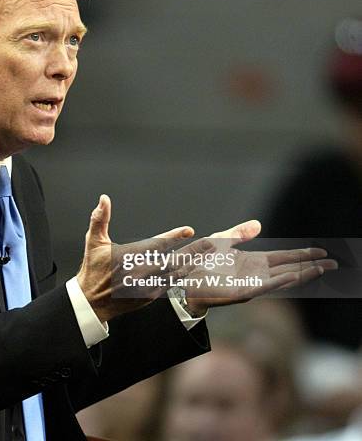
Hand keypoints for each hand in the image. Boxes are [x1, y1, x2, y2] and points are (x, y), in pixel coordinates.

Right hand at [76, 195, 212, 322]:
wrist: (92, 302)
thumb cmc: (93, 269)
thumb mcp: (93, 242)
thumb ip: (100, 219)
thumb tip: (104, 199)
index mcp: (129, 257)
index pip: (157, 245)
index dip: (174, 237)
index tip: (189, 230)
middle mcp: (142, 272)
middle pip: (174, 261)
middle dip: (194, 251)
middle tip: (211, 243)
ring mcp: (148, 286)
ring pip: (176, 274)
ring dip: (192, 263)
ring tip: (208, 254)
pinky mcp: (152, 295)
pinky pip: (173, 284)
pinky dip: (184, 275)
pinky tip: (193, 268)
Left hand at [182, 221, 337, 315]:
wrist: (182, 280)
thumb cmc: (200, 263)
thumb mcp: (221, 242)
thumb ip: (239, 233)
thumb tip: (259, 224)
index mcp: (254, 262)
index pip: (285, 258)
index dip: (303, 255)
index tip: (322, 252)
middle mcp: (256, 274)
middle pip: (290, 269)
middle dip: (311, 266)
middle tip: (334, 263)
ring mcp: (251, 284)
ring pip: (282, 279)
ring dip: (301, 274)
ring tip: (320, 269)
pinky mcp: (241, 292)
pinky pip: (264, 287)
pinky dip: (279, 282)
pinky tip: (294, 277)